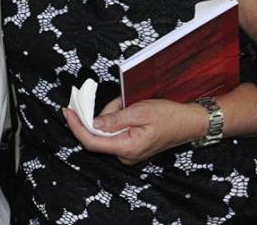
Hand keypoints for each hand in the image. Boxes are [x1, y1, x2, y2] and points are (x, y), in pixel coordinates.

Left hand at [62, 97, 201, 165]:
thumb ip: (114, 119)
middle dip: (104, 114)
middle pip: (100, 133)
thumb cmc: (169, 116)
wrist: (189, 123)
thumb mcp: (139, 111)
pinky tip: (132, 112)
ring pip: (108, 131)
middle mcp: (126, 155)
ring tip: (130, 105)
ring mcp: (129, 153)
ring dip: (114, 115)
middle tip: (119, 102)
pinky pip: (117, 132)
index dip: (76, 127)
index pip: (92, 141)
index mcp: (127, 148)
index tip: (67, 112)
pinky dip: (120, 119)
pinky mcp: (132, 148)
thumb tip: (92, 123)